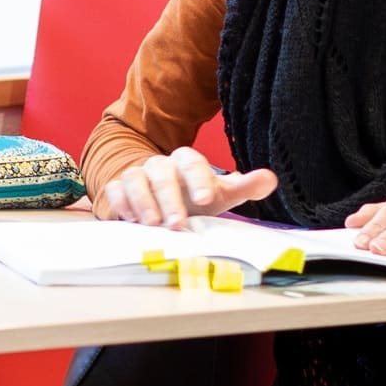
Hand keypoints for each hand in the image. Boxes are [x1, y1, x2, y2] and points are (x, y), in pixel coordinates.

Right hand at [96, 147, 279, 228]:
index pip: (192, 161)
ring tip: (153, 224)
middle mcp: (160, 165)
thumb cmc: (193, 197)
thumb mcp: (221, 195)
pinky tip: (130, 220)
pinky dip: (121, 203)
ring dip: (142, 201)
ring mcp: (136, 175)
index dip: (199, 179)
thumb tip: (270, 179)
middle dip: (169, 198)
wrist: (161, 200)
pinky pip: (114, 190)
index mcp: (186, 162)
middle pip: (161, 172)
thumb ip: (244, 188)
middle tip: (177, 223)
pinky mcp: (118, 189)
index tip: (206, 199)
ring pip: (134, 178)